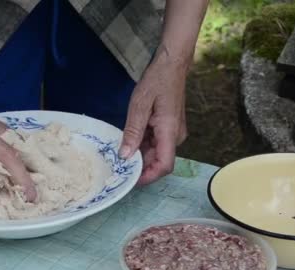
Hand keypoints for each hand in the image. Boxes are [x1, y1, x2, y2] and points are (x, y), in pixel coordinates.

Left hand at [119, 48, 187, 184]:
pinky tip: (130, 140)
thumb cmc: (157, 80)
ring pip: (156, 153)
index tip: (130, 180)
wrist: (171, 64)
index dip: (148, 177)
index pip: (164, 166)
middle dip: (140, 166)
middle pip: (159, 161)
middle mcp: (175, 136)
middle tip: (118, 166)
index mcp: (170, 132)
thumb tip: (125, 156)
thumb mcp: (140, 105)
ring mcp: (174, 132)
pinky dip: (143, 145)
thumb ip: (133, 132)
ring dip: (140, 155)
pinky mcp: (169, 128)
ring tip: (121, 152)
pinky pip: (156, 143)